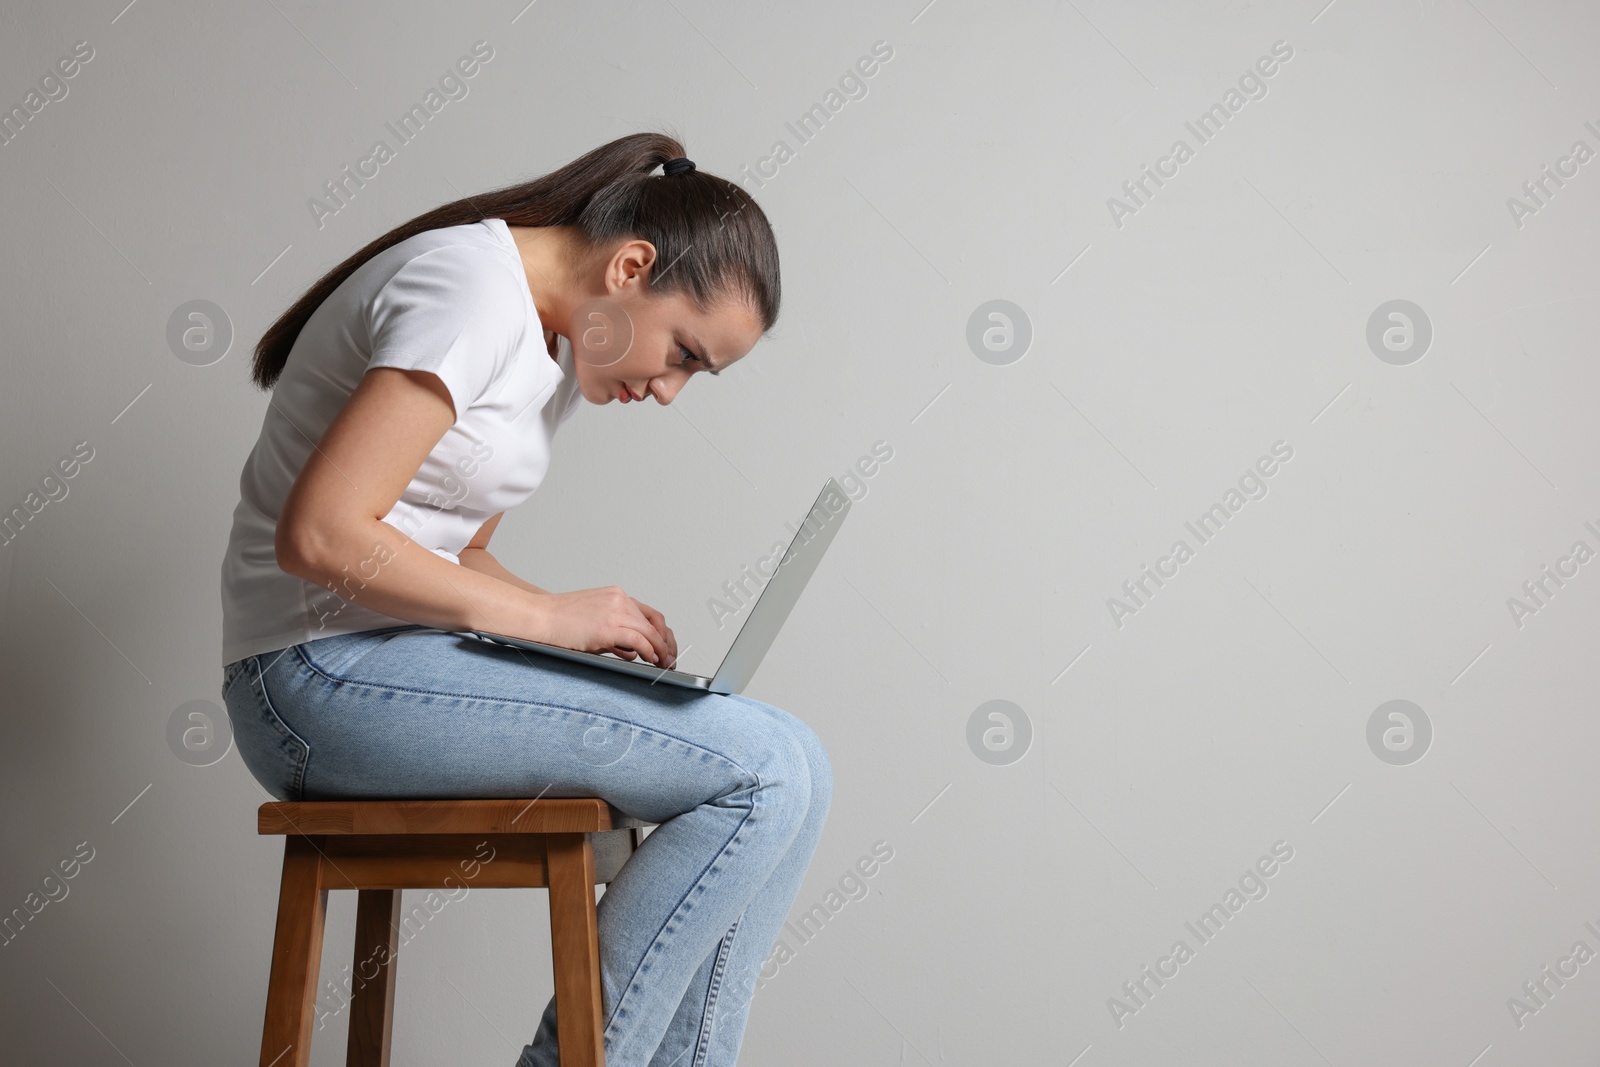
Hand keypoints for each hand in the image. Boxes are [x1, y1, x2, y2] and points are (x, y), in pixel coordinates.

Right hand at [531, 585, 676, 667]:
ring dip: (659, 650)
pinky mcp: (607, 627)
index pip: (650, 615)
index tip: (666, 647)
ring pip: (649, 632)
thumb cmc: (561, 622)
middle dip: (665, 644)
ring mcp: (614, 612)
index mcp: (617, 595)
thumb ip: (615, 633)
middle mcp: (619, 600)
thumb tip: (633, 652)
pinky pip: (638, 640)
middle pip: (655, 623)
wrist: (540, 617)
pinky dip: (648, 651)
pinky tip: (649, 660)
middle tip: (669, 660)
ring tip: (662, 664)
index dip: (662, 633)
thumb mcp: (594, 620)